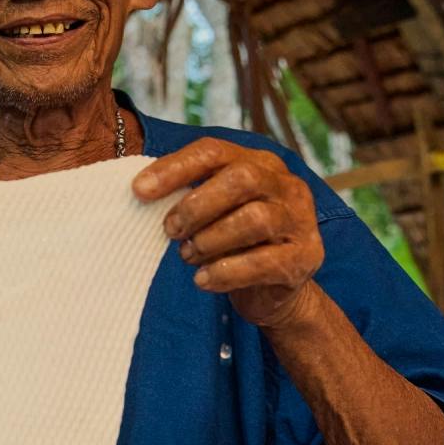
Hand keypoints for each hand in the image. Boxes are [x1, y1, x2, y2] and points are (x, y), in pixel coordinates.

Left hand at [131, 139, 323, 327]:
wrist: (274, 292)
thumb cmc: (232, 245)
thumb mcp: (213, 213)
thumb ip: (189, 196)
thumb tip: (141, 190)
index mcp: (259, 164)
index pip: (214, 152)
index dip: (174, 168)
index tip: (139, 190)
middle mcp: (285, 185)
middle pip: (241, 179)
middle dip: (196, 206)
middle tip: (170, 230)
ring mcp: (299, 220)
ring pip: (254, 219)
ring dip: (210, 240)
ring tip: (188, 255)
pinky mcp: (304, 258)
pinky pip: (264, 262)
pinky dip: (226, 273)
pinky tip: (203, 280)